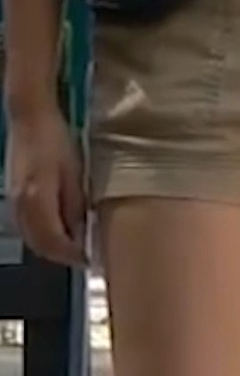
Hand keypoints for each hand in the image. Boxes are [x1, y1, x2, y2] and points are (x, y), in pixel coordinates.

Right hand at [4, 106, 86, 266]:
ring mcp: (14, 202)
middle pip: (40, 245)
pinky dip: (41, 234)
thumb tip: (82, 231)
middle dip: (61, 255)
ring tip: (74, 243)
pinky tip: (57, 227)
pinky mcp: (13, 196)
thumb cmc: (56, 139)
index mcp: (38, 199)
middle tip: (84, 255)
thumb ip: (75, 204)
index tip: (90, 257)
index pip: (54, 242)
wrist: (31, 118)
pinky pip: (26, 226)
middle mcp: (21, 206)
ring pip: (31, 238)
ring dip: (50, 246)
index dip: (72, 254)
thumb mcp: (74, 170)